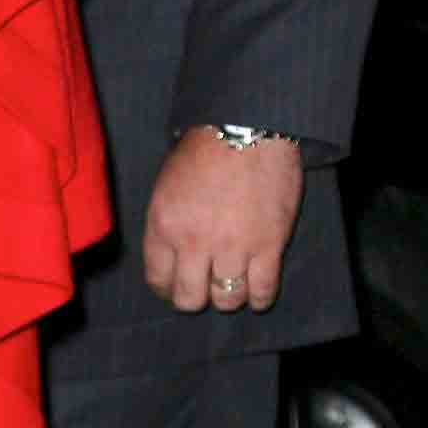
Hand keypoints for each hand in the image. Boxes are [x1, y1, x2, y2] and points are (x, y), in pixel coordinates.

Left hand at [141, 129, 304, 314]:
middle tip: (204, 287)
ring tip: (232, 285)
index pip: (158, 279)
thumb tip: (171, 258)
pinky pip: (261, 290)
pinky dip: (258, 298)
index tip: (175, 286)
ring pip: (226, 300)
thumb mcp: (166, 187)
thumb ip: (166, 225)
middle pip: (189, 298)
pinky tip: (256, 292)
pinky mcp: (268, 245)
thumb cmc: (204, 151)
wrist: (248, 127)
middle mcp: (194, 242)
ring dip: (228, 298)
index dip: (167, 288)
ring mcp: (233, 246)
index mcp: (164, 225)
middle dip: (195, 298)